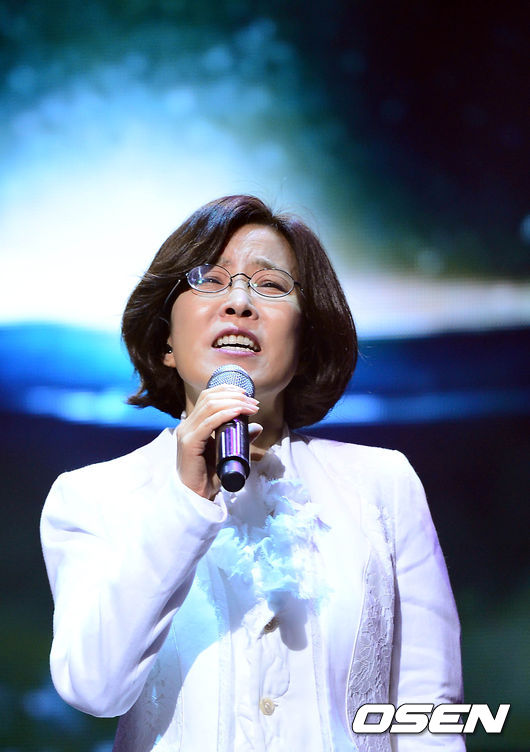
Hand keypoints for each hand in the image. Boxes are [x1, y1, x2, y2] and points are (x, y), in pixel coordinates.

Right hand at [176, 385, 260, 499]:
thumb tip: (257, 427)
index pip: (207, 397)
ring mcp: (186, 433)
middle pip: (209, 398)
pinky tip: (238, 412)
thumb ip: (240, 438)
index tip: (247, 394)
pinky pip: (208, 423)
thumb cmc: (210, 476)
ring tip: (251, 406)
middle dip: (234, 395)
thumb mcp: (228, 452)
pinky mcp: (189, 444)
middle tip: (253, 402)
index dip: (227, 390)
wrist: (197, 496)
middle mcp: (187, 425)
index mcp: (193, 424)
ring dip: (234, 403)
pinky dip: (225, 414)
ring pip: (209, 406)